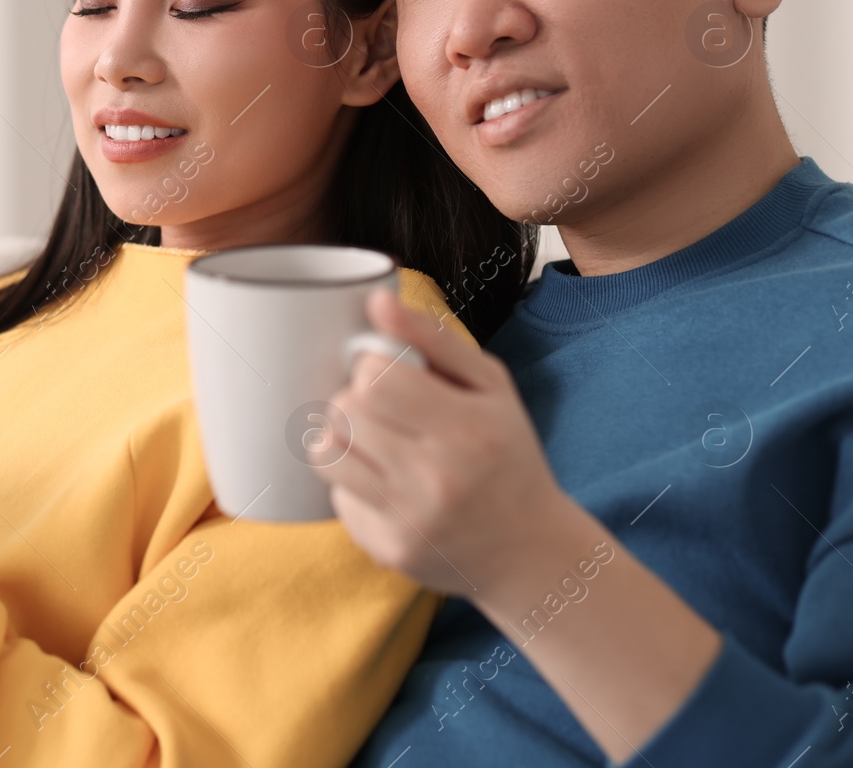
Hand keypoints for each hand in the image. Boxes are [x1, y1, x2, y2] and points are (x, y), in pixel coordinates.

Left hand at [312, 287, 582, 603]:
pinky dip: (352, 484)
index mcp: (469, 429)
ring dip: (340, 437)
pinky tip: (384, 484)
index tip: (388, 375)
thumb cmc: (506, 455)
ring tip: (373, 440)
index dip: (372, 368)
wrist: (528, 551)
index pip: (375, 378)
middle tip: (380, 409)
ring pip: (325, 453)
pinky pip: (336, 497)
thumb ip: (434, 337)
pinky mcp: (385, 549)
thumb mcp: (491, 387)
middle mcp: (437, 478)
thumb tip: (377, 300)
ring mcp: (408, 519)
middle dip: (354, 400)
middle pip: (344, 411)